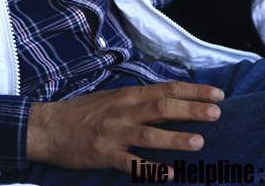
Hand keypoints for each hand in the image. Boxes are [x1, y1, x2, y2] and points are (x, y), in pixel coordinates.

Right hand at [27, 82, 223, 172]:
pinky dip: (150, 169)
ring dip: (174, 138)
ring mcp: (112, 134)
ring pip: (147, 134)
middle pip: (160, 107)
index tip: (217, 95)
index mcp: (126, 96)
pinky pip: (130, 163)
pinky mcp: (102, 155)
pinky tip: (170, 174)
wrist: (47, 127)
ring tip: (198, 142)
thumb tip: (171, 100)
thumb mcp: (111, 99)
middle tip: (216, 113)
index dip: (192, 91)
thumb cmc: (82, 113)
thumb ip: (139, 100)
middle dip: (190, 110)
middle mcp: (122, 111)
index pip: (165, 89)